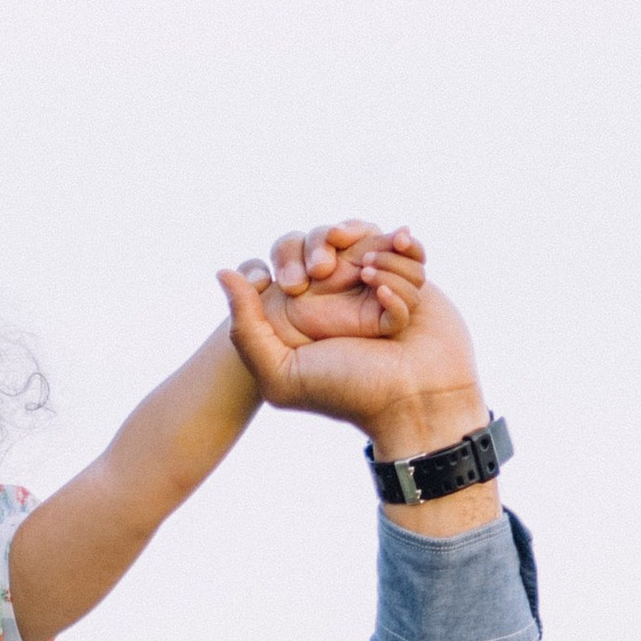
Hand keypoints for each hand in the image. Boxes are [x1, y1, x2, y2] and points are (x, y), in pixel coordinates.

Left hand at [216, 219, 483, 455]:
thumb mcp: (280, 373)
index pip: (290, 251)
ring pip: (370, 240)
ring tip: (372, 284)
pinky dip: (404, 258)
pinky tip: (391, 288)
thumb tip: (224, 272)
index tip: (297, 283)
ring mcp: (380, 286)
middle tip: (331, 272)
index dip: (292, 255)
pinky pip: (406, 248)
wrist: (416, 405)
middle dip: (329, 243)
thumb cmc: (349, 394)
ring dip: (375, 258)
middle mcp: (342, 294)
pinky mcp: (416, 284)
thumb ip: (245, 327)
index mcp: (306, 308)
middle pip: (329, 235)